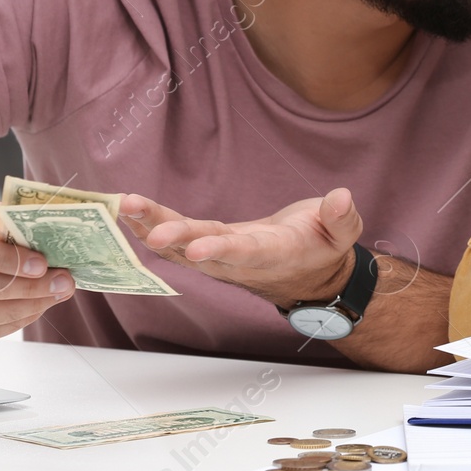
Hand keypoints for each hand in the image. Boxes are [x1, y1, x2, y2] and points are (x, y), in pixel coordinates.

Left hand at [121, 189, 362, 309]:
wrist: (308, 272)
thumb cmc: (324, 245)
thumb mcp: (344, 232)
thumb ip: (343, 218)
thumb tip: (341, 197)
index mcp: (277, 254)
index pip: (246, 252)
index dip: (222, 249)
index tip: (198, 246)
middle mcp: (242, 260)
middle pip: (205, 250)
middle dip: (177, 237)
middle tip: (151, 228)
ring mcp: (222, 257)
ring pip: (182, 246)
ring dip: (153, 227)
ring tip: (126, 206)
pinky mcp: (209, 247)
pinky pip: (176, 240)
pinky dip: (152, 225)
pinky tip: (128, 211)